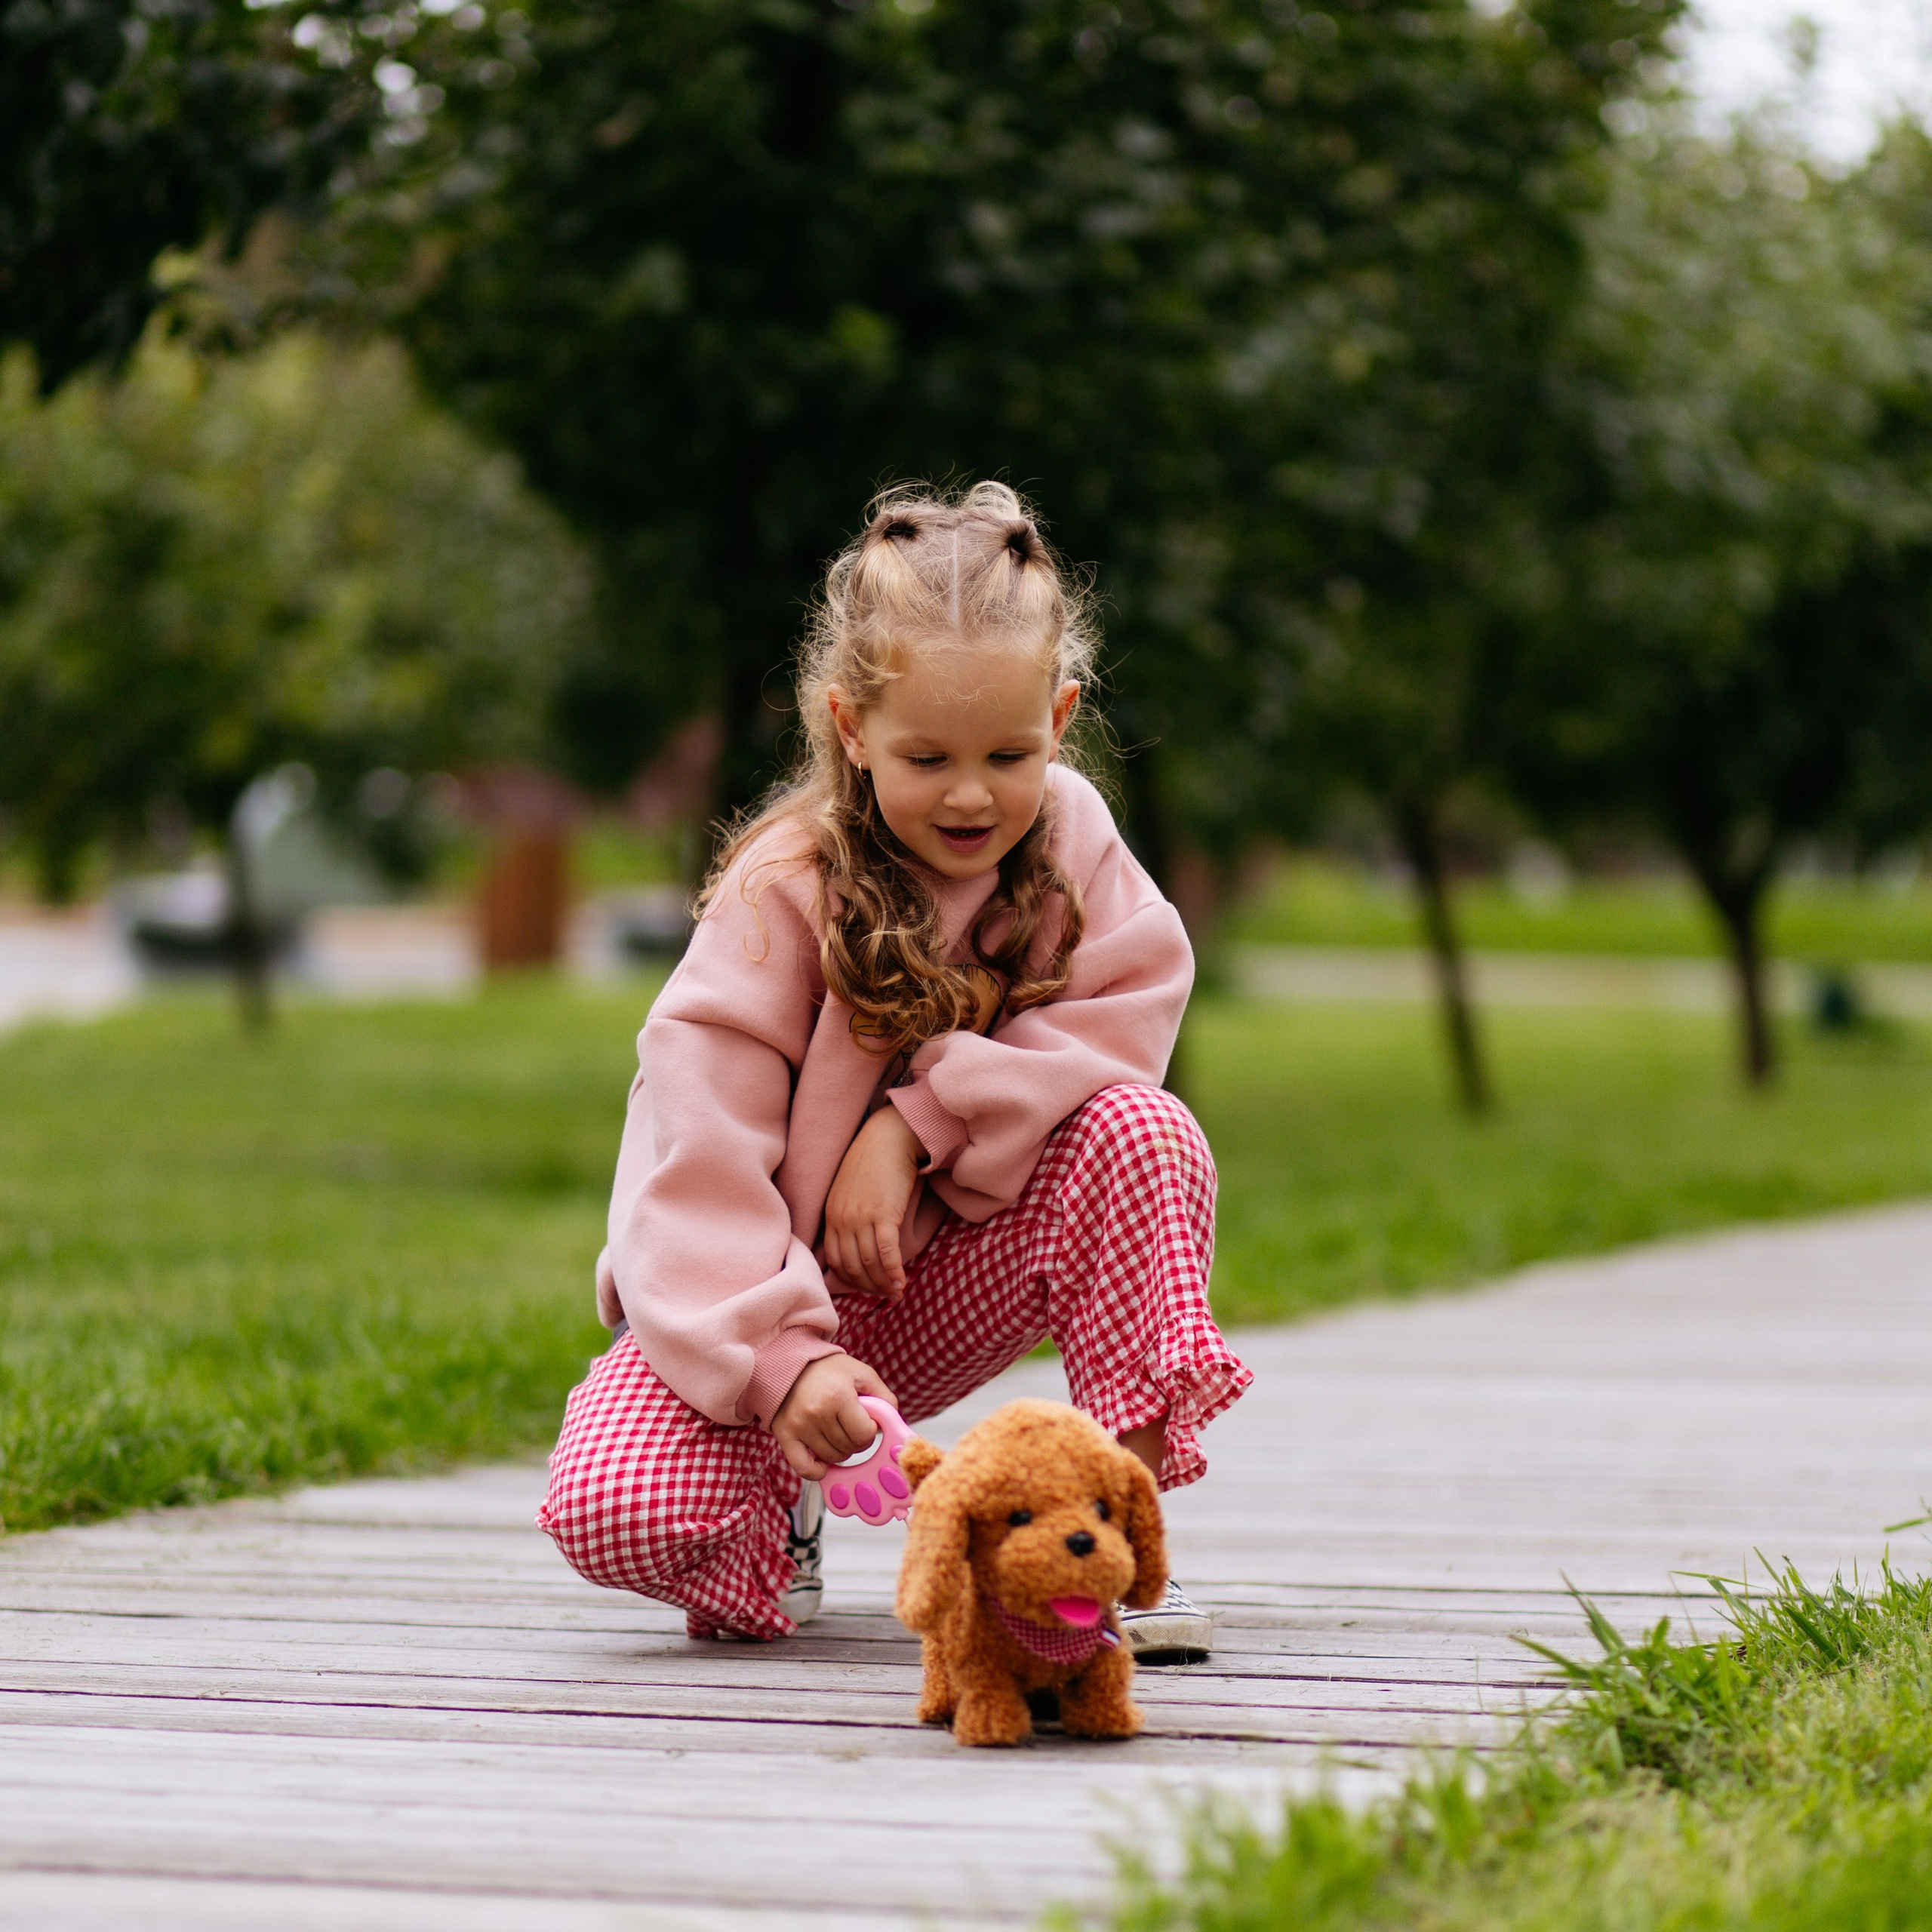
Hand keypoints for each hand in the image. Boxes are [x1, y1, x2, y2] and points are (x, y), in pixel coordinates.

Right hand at [772, 1353, 898, 1479]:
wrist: (790, 1364)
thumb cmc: (827, 1369)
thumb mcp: (861, 1373)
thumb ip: (883, 1396)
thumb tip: (894, 1420)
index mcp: (838, 1396)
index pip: (864, 1434)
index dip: (870, 1429)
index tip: (865, 1420)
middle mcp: (817, 1412)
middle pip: (849, 1448)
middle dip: (856, 1440)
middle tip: (850, 1424)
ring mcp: (799, 1426)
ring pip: (832, 1458)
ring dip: (840, 1451)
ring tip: (836, 1432)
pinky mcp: (785, 1436)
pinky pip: (804, 1469)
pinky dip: (817, 1470)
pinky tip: (822, 1459)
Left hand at [822, 1104, 922, 1298]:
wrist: (890, 1137)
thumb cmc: (874, 1161)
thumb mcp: (850, 1190)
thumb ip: (849, 1214)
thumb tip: (861, 1241)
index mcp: (831, 1214)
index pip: (835, 1260)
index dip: (852, 1279)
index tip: (867, 1286)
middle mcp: (842, 1219)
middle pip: (852, 1267)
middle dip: (869, 1287)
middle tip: (885, 1295)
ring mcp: (861, 1218)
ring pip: (869, 1264)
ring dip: (883, 1284)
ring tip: (896, 1291)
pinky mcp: (884, 1214)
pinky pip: (887, 1253)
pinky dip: (893, 1272)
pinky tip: (901, 1281)